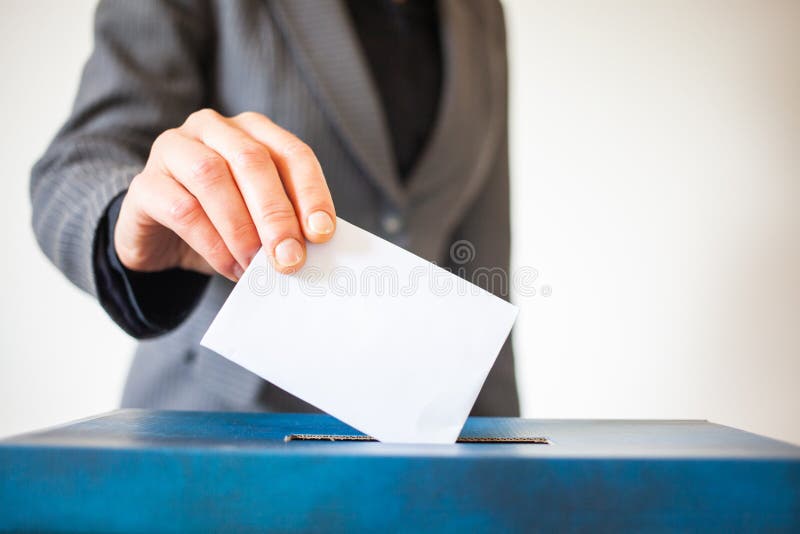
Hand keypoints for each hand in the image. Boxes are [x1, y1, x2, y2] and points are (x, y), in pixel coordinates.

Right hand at [115, 109, 335, 279]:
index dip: (311, 192)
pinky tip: (229, 266)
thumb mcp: (259, 220)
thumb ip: (285, 223)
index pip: (292, 153)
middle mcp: (212, 129)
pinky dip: (212, 243)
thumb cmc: (220, 225)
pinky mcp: (143, 184)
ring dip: (241, 228)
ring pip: (212, 176)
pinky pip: (181, 208)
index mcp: (251, 131)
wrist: (160, 239)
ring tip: (256, 266)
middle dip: (276, 213)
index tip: (322, 233)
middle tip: (290, 258)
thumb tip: (313, 247)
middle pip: (252, 160)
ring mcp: (173, 150)